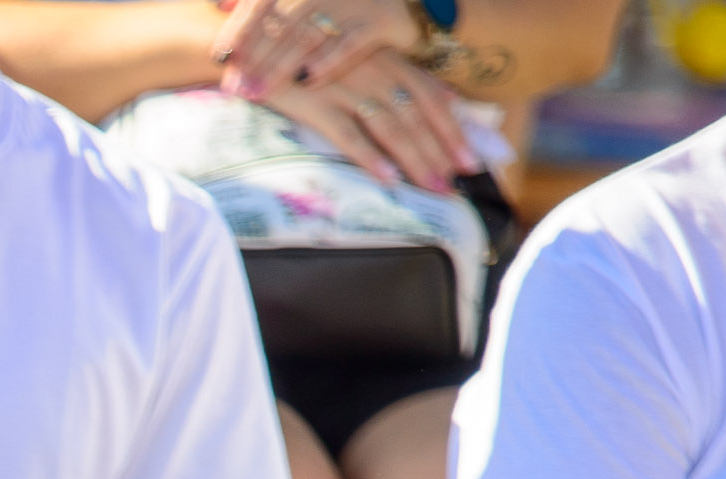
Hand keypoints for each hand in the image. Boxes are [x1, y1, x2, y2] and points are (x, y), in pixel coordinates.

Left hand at [216, 0, 403, 95]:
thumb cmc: (341, 1)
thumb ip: (259, 0)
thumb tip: (218, 5)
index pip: (262, 2)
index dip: (240, 28)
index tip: (221, 57)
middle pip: (282, 23)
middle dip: (255, 57)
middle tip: (234, 88)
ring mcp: (355, 1)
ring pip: (309, 35)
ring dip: (281, 65)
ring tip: (258, 92)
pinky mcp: (381, 20)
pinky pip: (352, 42)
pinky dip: (328, 61)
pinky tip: (307, 80)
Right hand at [250, 48, 470, 189]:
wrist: (253, 45)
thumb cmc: (306, 57)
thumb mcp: (353, 60)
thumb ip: (387, 80)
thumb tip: (427, 110)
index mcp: (386, 60)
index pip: (431, 96)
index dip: (453, 128)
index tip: (472, 159)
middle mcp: (373, 72)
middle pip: (416, 116)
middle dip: (440, 152)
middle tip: (457, 185)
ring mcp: (345, 87)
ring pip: (390, 127)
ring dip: (415, 159)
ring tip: (432, 187)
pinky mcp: (314, 103)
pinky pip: (348, 134)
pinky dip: (369, 156)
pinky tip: (387, 178)